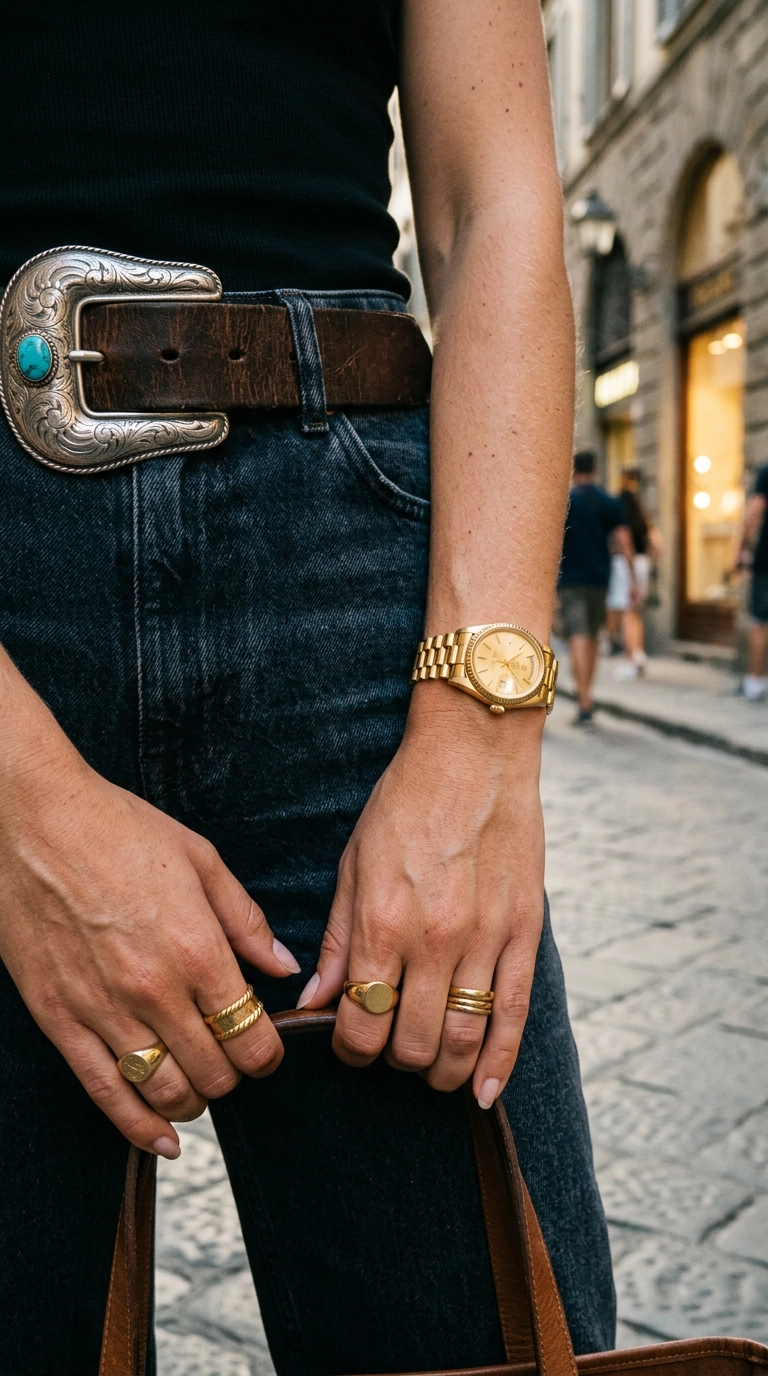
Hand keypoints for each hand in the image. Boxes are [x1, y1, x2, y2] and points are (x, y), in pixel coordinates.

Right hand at [0, 666, 298, 1157]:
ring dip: (193, 1101)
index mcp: (197, 950)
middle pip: (214, 1073)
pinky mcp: (61, 1020)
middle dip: (234, 1076)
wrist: (35, 822)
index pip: (252, 1037)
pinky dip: (138, 1127)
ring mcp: (104, 1011)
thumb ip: (247, 922)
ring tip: (200, 1087)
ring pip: (165, 1092)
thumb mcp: (202, 861)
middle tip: (234, 1062)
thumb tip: (286, 967)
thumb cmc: (120, 830)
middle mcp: (154, 991)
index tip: (267, 1046)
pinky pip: (105, 1093)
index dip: (268, 1053)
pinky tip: (162, 1141)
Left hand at [299, 685, 544, 1107]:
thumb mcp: (354, 862)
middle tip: (390, 1049)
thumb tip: (316, 1000)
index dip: (351, 1049)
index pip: (361, 1022)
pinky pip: (515, 1016)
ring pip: (464, 1039)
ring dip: (443, 1070)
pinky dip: (499, 1064)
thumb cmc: (405, 802)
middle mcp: (434, 940)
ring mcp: (485, 940)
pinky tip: (485, 1093)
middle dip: (395, 1060)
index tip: (350, 1042)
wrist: (475, 753)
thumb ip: (339, 938)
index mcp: (383, 922)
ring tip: (431, 1067)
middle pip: (413, 1043)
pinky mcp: (524, 933)